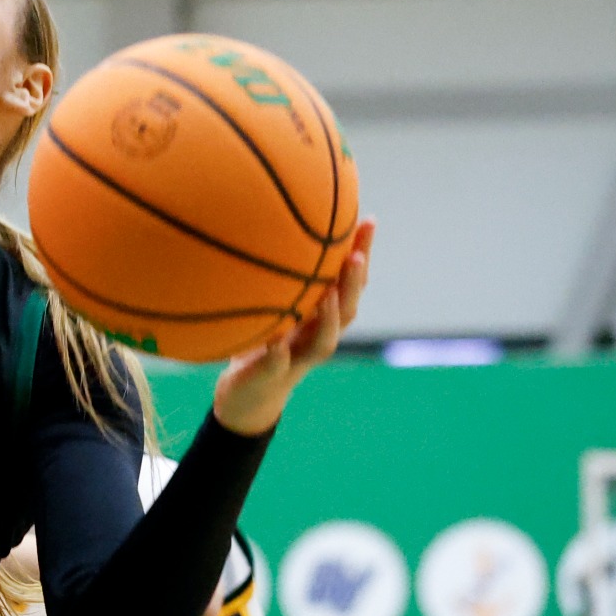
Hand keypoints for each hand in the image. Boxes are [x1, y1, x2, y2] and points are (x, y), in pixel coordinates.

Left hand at [213, 218, 376, 436]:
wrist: (246, 396)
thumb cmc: (261, 343)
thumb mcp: (271, 307)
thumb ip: (276, 278)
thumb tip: (270, 225)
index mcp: (319, 317)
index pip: (347, 283)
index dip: (361, 254)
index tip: (368, 220)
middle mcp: (315, 337)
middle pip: (346, 310)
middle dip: (353, 284)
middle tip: (357, 256)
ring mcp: (297, 359)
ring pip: (323, 341)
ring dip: (328, 319)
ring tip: (329, 295)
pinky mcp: (271, 376)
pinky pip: (277, 364)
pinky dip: (279, 353)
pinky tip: (277, 341)